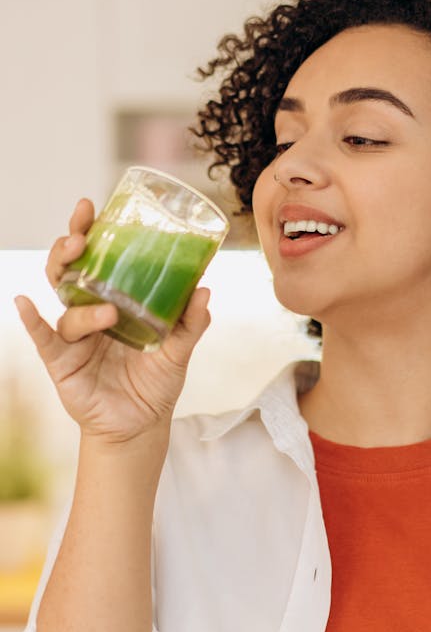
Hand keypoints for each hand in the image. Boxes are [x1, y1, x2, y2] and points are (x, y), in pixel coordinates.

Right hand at [15, 198, 211, 442]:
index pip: (96, 258)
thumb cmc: (155, 382)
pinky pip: (43, 338)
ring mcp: (73, 337)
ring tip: (106, 311)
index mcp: (113, 300)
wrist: (142, 426)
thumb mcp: (179, 350)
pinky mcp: (61, 363)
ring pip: (66, 305)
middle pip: (69, 270)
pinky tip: (25, 305)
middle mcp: (88, 312)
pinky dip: (32, 321)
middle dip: (69, 248)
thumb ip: (190, 322)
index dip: (90, 231)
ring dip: (81, 300)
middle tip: (80, 236)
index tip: (91, 206)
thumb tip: (204, 290)